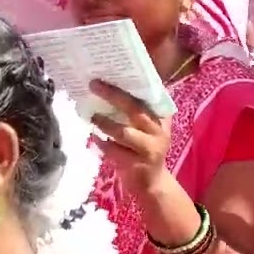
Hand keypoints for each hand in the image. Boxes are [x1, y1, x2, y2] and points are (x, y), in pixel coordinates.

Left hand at [90, 80, 171, 198]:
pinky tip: (96, 139)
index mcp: (161, 119)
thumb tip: (110, 86)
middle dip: (114, 96)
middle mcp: (158, 132)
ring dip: (104, 123)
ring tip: (92, 117)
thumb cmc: (145, 149)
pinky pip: (114, 151)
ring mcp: (149, 149)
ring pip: (123, 132)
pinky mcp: (137, 165)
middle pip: (135, 110)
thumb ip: (137, 111)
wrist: (152, 182)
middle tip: (94, 84)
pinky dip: (102, 144)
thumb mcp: (148, 129)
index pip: (149, 96)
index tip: (114, 70)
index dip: (133, 83)